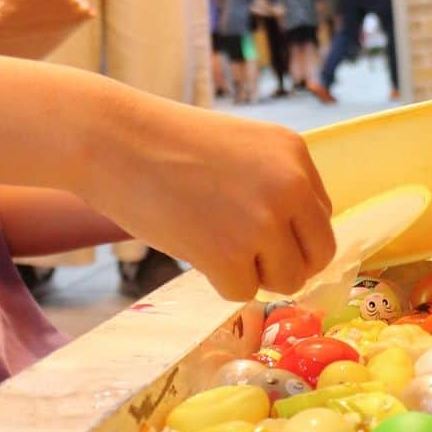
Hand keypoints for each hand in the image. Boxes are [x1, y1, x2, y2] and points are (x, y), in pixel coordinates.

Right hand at [79, 94, 335, 300]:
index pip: (319, 216)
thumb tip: (295, 245)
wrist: (112, 139)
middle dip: (281, 261)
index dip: (288, 230)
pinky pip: (241, 292)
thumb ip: (272, 184)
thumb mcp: (238, 148)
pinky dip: (214, 278)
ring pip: (285, 280)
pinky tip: (188, 243)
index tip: (251, 226)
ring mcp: (262, 222)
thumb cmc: (163, 142)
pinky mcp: (230, 256)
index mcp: (293, 153)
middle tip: (238, 249)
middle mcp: (289, 185)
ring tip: (207, 237)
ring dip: (249, 270)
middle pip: (316, 255)